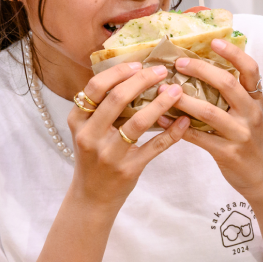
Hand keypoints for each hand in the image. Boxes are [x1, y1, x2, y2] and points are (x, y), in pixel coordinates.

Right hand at [66, 61, 190, 210]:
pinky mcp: (128, 169)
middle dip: (143, 80)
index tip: (139, 63)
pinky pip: (155, 146)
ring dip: (160, 103)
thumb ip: (102, 107)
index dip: (119, 72)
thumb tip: (134, 74)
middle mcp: (90, 135)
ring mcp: (109, 154)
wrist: (92, 198)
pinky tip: (184, 121)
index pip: (96, 87)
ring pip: (138, 122)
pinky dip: (172, 132)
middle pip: (117, 98)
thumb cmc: (94, 157)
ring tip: (176, 91)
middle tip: (162, 71)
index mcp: (78, 120)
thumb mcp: (88, 130)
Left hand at [160, 38, 262, 201]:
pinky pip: (198, 137)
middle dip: (200, 70)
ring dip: (183, 99)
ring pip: (208, 111)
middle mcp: (251, 113)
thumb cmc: (250, 140)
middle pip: (227, 84)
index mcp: (256, 99)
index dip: (234, 53)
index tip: (214, 42)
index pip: (250, 69)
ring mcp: (240, 134)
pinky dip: (177, 128)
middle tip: (178, 63)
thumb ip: (235, 94)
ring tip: (163, 90)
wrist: (262, 177)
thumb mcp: (250, 114)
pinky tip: (162, 120)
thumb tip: (205, 68)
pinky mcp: (228, 153)